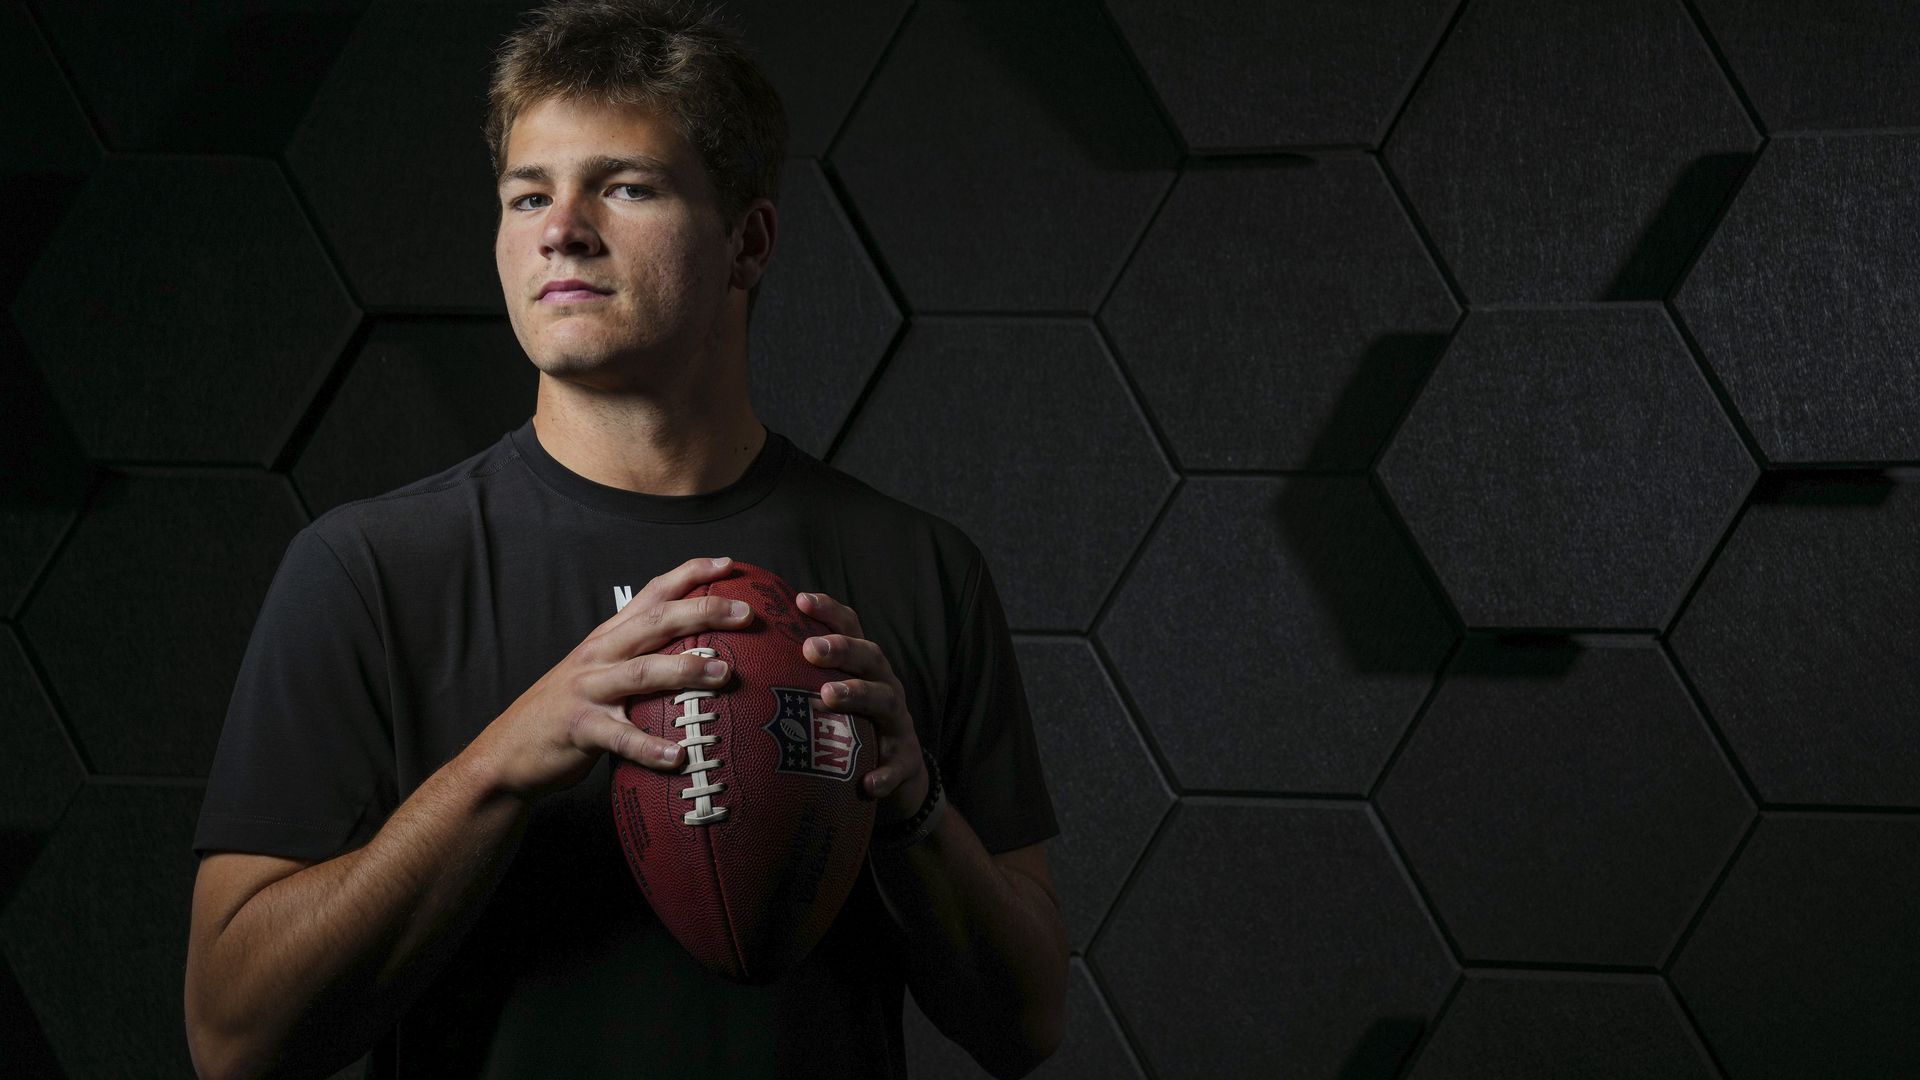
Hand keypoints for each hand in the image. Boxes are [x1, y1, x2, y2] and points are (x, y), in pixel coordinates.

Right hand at [467, 556, 753, 802]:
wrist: (507, 752)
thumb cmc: (569, 712)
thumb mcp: (601, 672)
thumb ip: (640, 658)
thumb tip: (701, 654)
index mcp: (608, 637)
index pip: (652, 594)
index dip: (689, 574)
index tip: (729, 564)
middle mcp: (599, 654)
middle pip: (655, 622)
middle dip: (702, 611)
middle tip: (746, 613)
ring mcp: (588, 690)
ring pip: (641, 672)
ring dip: (686, 670)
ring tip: (725, 673)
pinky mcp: (580, 728)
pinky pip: (621, 737)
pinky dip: (651, 747)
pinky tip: (679, 755)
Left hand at [795, 590, 928, 825]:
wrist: (900, 774)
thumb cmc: (852, 728)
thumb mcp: (832, 698)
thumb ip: (801, 677)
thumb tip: (739, 657)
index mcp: (865, 668)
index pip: (851, 628)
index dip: (829, 612)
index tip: (800, 600)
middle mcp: (885, 687)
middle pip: (870, 657)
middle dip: (842, 649)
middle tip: (810, 648)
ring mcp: (898, 724)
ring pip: (885, 702)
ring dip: (858, 694)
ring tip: (828, 695)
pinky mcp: (906, 762)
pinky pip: (897, 767)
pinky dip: (884, 774)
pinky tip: (866, 784)